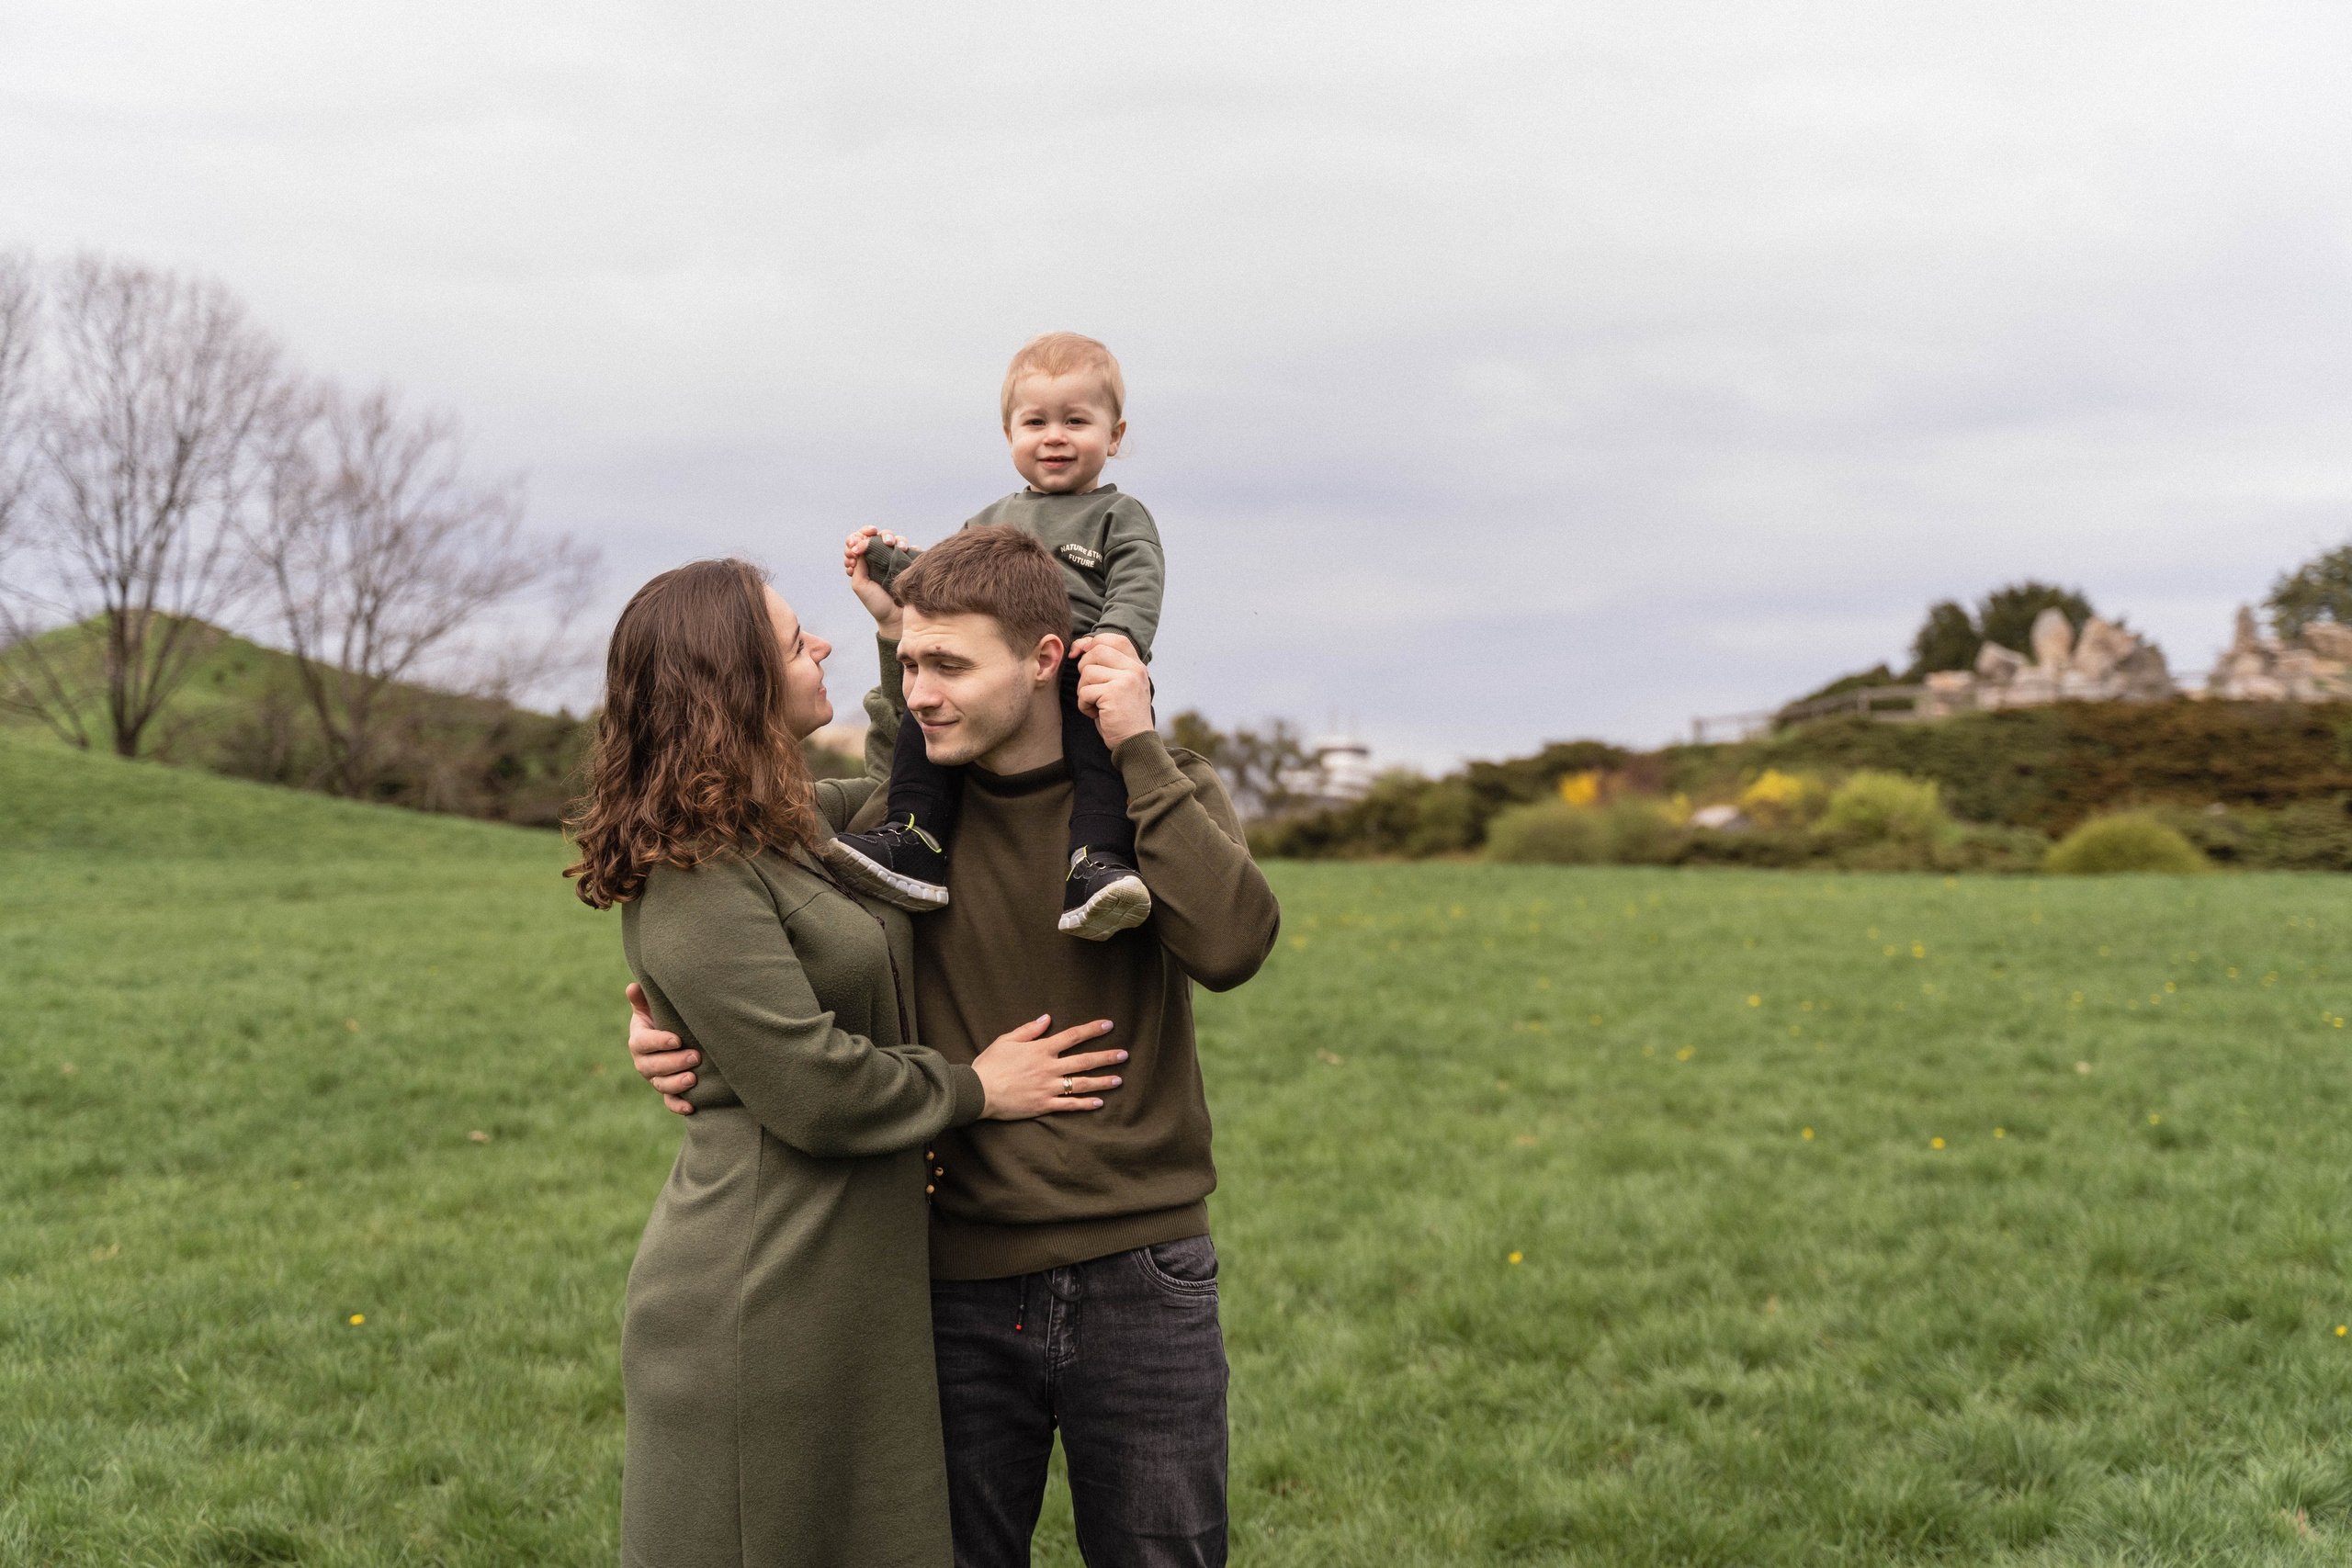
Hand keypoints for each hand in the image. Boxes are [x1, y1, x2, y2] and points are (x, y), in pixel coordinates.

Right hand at [628, 982, 699, 1115]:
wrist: (675, 1036)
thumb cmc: (664, 1016)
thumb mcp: (652, 1006)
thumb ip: (643, 999)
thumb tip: (633, 987)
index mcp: (639, 1040)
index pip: (643, 1043)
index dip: (658, 1042)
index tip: (676, 1039)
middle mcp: (644, 1061)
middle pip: (652, 1067)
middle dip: (673, 1063)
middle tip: (695, 1056)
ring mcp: (655, 1078)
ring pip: (660, 1085)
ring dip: (676, 1084)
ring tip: (693, 1078)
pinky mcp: (667, 1090)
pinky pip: (669, 1101)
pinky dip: (678, 1105)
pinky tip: (692, 1106)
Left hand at [843, 526, 907, 638]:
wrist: (896, 617)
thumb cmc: (876, 603)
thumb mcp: (859, 584)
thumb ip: (857, 563)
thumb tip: (856, 541)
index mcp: (866, 561)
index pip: (861, 540)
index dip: (859, 536)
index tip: (856, 542)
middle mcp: (881, 558)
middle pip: (879, 536)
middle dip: (875, 535)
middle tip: (874, 537)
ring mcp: (897, 560)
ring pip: (896, 539)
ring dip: (893, 538)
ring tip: (892, 545)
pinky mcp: (910, 563)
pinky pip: (912, 548)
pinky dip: (909, 546)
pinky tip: (905, 550)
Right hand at [973, 1014, 1127, 1119]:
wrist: (978, 1091)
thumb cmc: (989, 1064)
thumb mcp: (1006, 1040)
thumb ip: (1029, 1029)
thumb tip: (1047, 1018)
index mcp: (1041, 1050)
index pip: (1072, 1036)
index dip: (1092, 1030)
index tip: (1109, 1025)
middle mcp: (1048, 1068)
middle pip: (1084, 1061)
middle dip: (1106, 1057)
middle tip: (1124, 1055)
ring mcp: (1048, 1088)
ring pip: (1081, 1084)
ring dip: (1102, 1081)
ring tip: (1119, 1079)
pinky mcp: (1043, 1105)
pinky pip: (1069, 1105)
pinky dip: (1085, 1104)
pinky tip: (1100, 1103)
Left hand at [1071, 633, 1151, 749]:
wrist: (1135, 743)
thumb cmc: (1122, 716)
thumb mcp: (1119, 685)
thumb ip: (1107, 665)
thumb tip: (1079, 647)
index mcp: (1136, 665)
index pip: (1114, 638)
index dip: (1091, 642)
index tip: (1079, 654)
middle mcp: (1134, 669)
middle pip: (1096, 650)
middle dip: (1084, 669)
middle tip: (1091, 689)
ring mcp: (1126, 680)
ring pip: (1087, 672)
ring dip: (1083, 691)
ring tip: (1096, 704)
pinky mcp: (1114, 693)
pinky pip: (1085, 691)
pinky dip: (1084, 705)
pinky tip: (1096, 714)